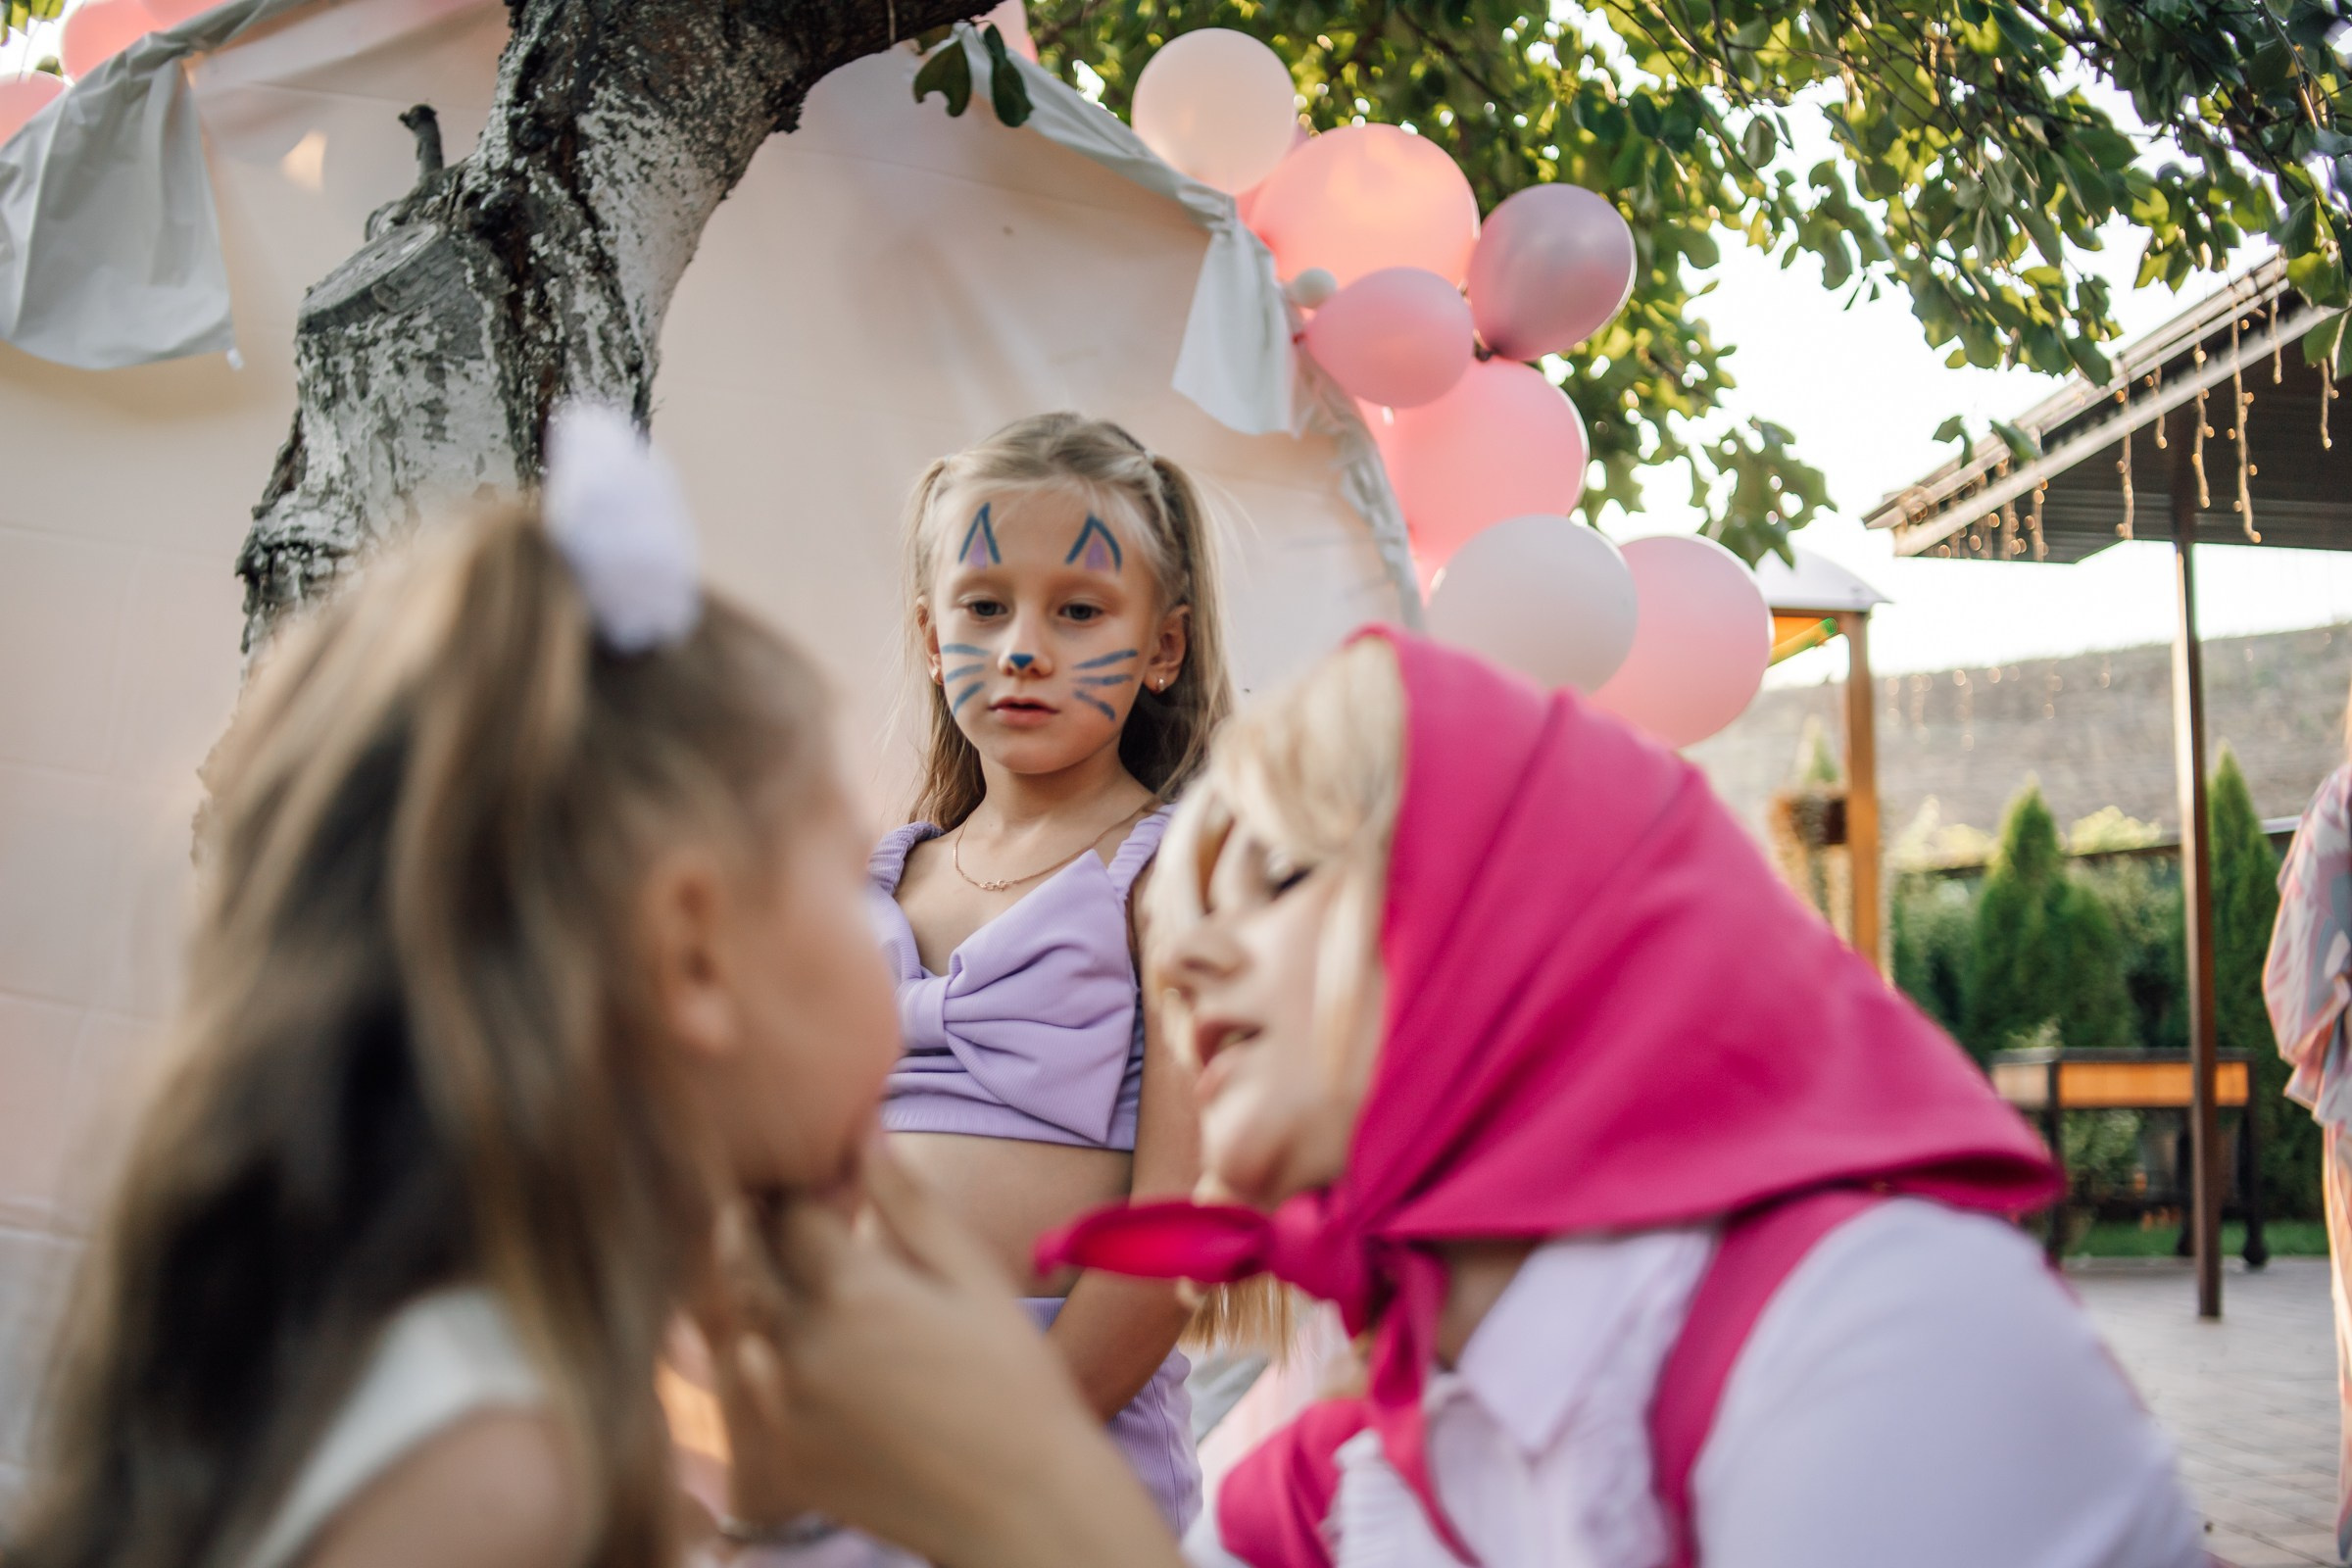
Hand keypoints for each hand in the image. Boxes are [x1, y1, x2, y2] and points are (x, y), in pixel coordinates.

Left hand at [701, 1148, 1183, 1567]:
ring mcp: (784, 1408)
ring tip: (795, 1279)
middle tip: (775, 1208)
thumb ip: (910, 1203)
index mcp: (853, 1291)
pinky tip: (809, 1352)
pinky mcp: (784, 1457)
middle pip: (740, 1258)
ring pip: (739, 1323)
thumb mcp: (972, 1278)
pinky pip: (750, 1388)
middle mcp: (802, 1346)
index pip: (789, 1209)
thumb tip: (866, 1129)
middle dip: (751, 1222)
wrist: (1020, 1504)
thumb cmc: (1012, 1381)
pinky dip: (765, 1357)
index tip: (819, 1179)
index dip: (801, 1185)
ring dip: (756, 1291)